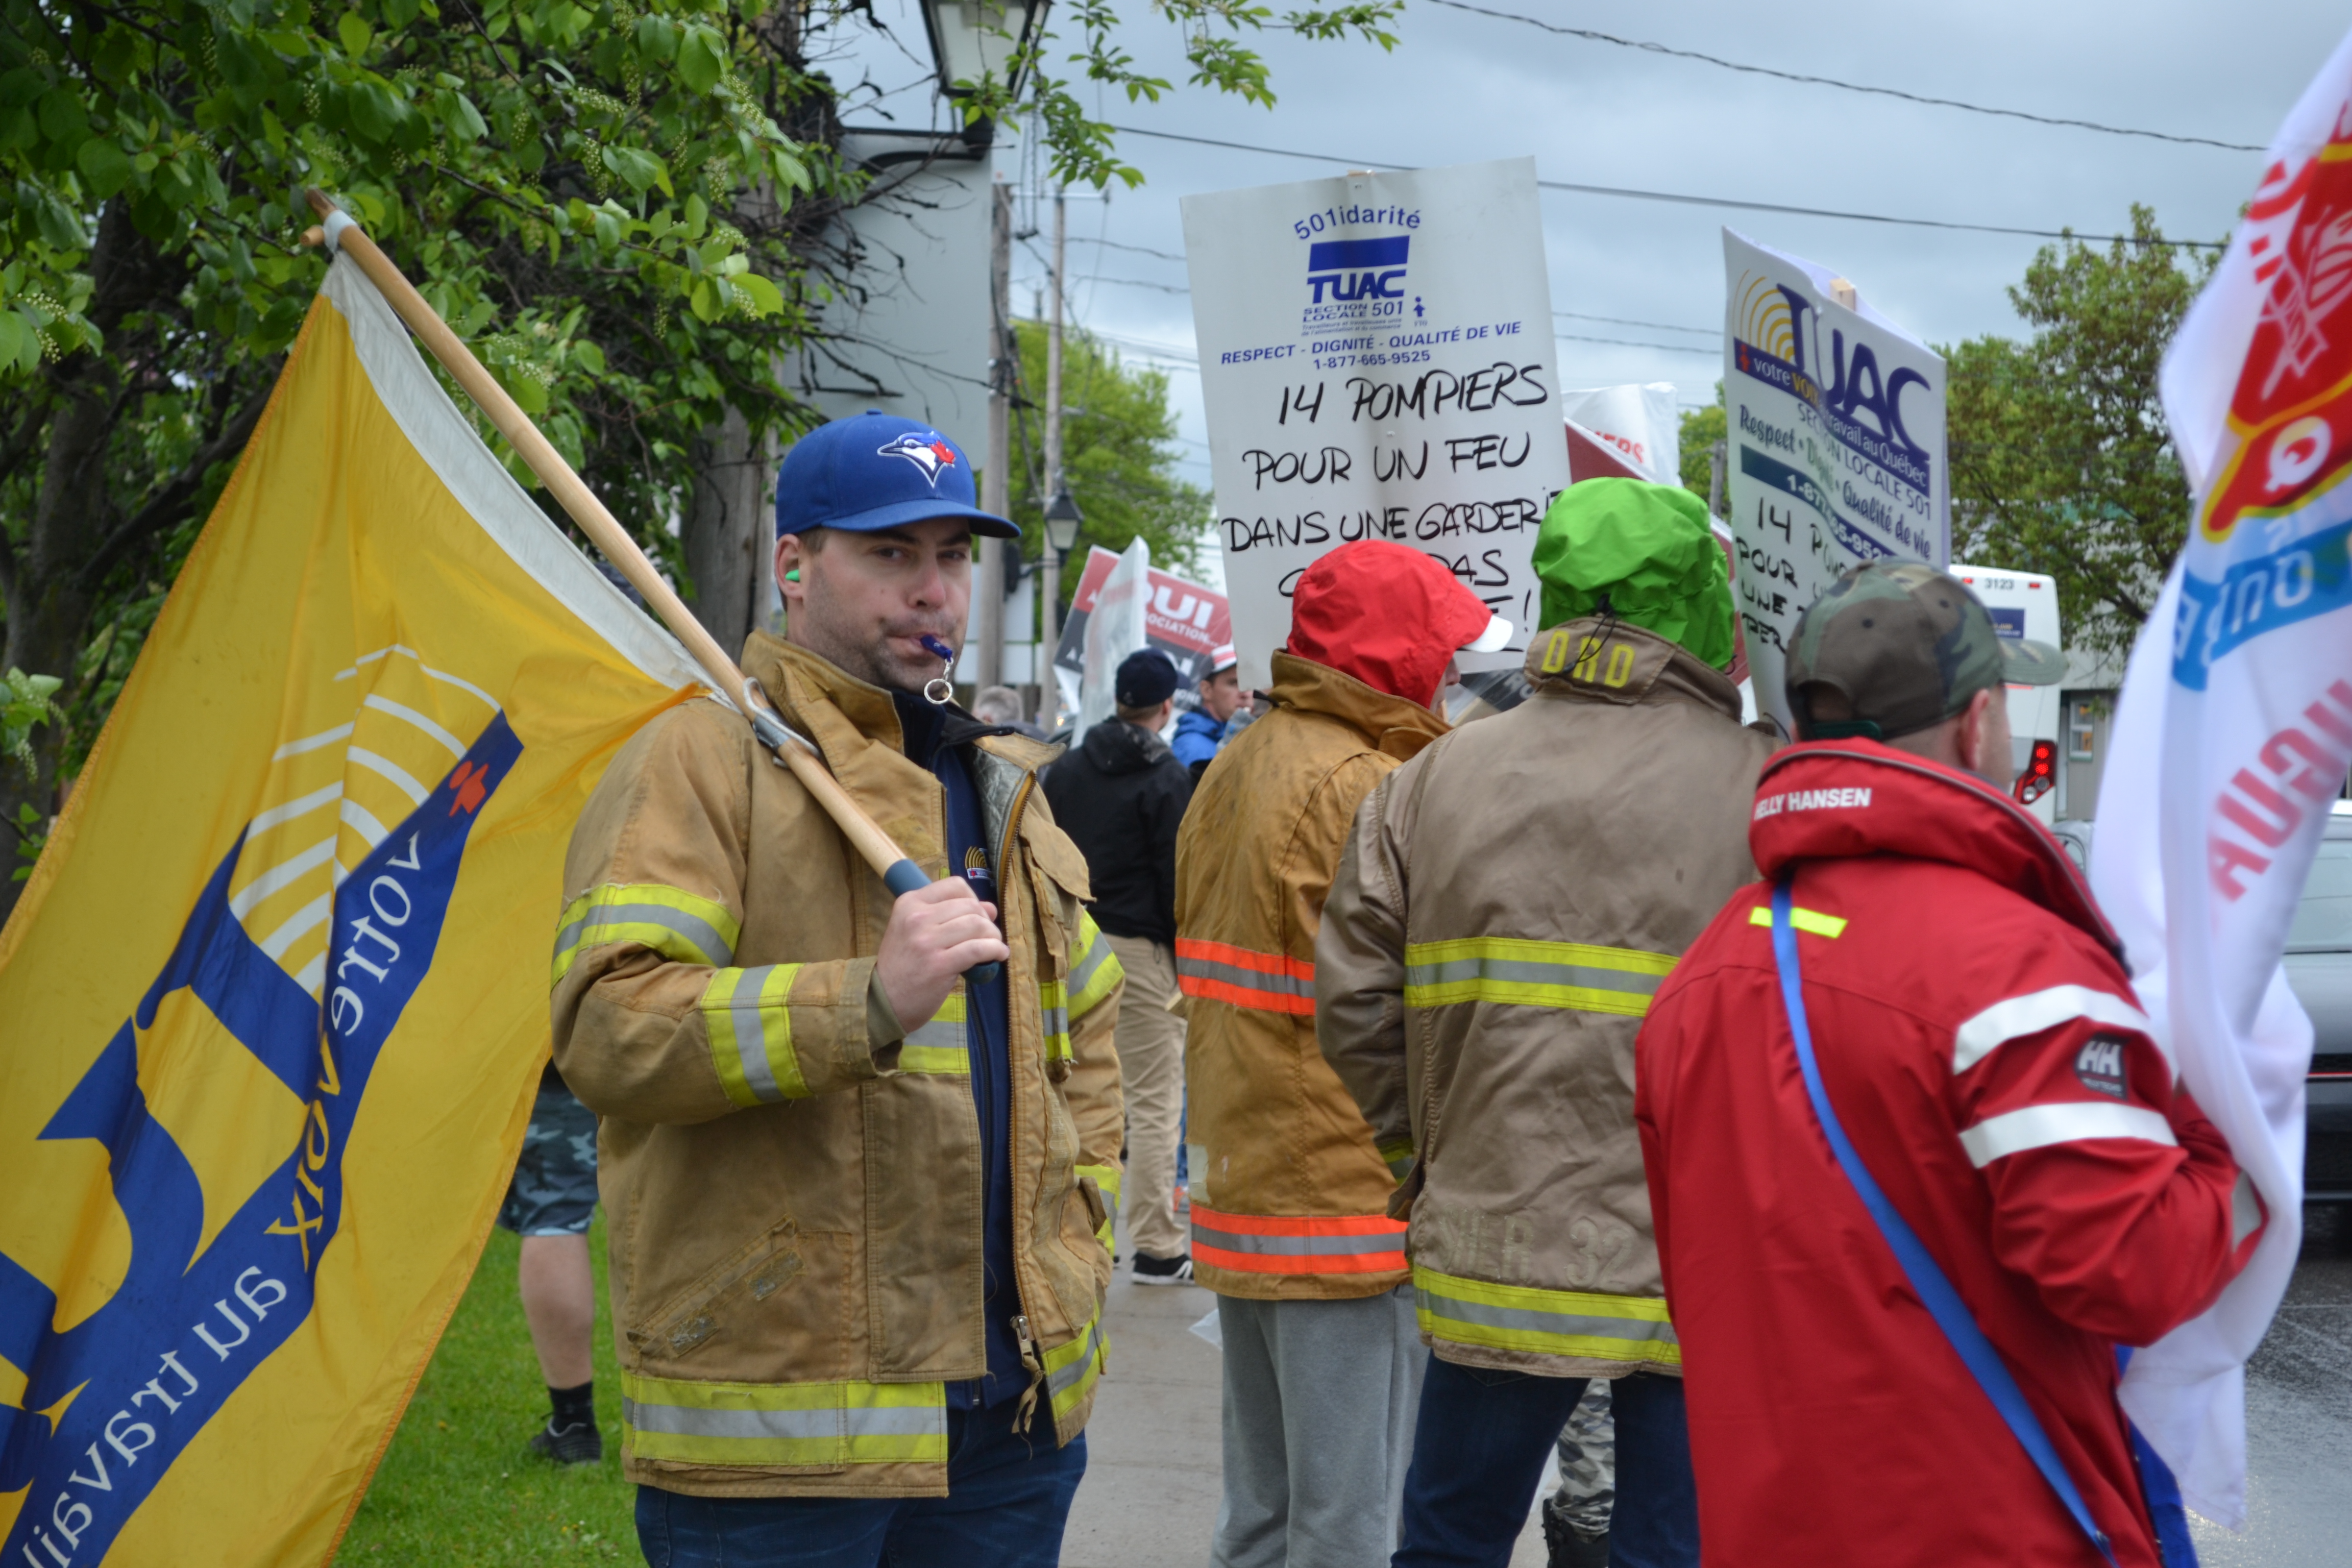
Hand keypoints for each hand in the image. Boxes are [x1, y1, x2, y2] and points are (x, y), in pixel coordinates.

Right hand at [875, 876, 1008, 1030]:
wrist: (883, 1000)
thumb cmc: (903, 965)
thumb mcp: (916, 931)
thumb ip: (950, 916)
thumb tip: (990, 908)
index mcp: (910, 903)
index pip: (955, 885)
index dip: (973, 899)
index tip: (975, 916)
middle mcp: (917, 917)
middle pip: (970, 906)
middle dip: (986, 921)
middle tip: (986, 936)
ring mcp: (927, 940)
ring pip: (977, 925)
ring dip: (993, 936)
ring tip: (993, 947)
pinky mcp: (939, 964)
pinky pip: (979, 949)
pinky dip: (996, 950)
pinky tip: (999, 955)